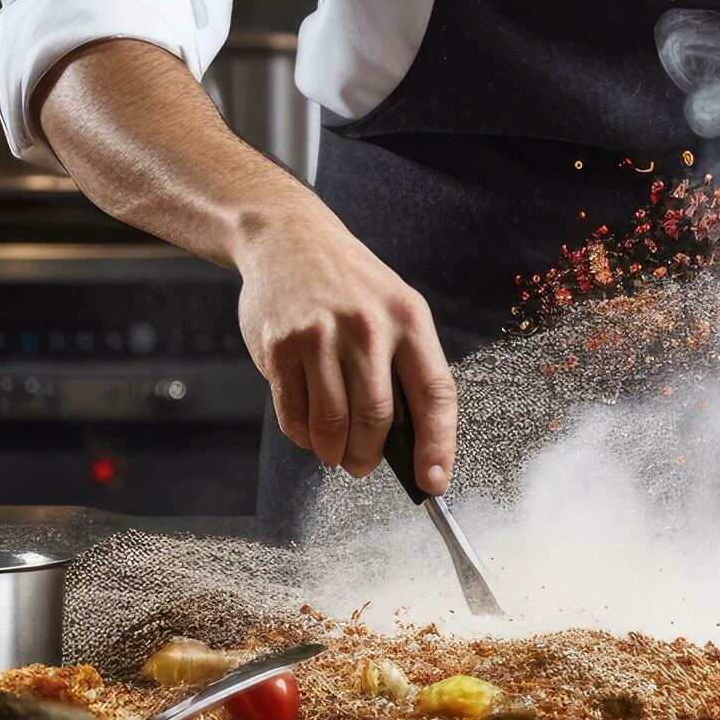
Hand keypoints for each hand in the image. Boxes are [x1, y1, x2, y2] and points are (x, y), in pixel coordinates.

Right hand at [231, 206, 454, 487]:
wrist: (288, 238)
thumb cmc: (349, 284)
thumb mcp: (393, 307)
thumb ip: (404, 366)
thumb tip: (411, 441)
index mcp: (409, 318)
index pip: (434, 394)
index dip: (438, 445)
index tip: (433, 481)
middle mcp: (368, 326)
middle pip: (377, 419)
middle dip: (370, 456)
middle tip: (363, 465)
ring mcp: (321, 335)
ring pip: (332, 424)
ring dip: (334, 452)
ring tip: (335, 451)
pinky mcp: (282, 346)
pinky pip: (294, 413)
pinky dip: (303, 435)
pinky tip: (308, 430)